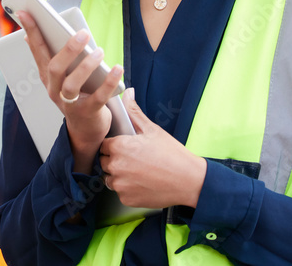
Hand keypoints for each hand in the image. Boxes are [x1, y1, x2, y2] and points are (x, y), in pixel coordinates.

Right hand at [19, 11, 124, 172]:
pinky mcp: (87, 112)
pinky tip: (117, 68)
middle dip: (68, 50)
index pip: (36, 50)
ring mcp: (69, 103)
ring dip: (86, 66)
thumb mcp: (61, 75)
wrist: (85, 129)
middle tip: (83, 34)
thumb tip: (36, 34)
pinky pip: (98, 97)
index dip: (31, 31)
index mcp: (47, 76)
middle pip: (55, 68)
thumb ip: (52, 54)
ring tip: (100, 51)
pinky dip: (108, 82)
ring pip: (72, 84)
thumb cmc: (76, 93)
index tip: (25, 11)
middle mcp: (54, 89)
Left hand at [99, 88, 206, 208]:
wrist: (188, 181)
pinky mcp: (126, 199)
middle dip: (115, 159)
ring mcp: (120, 185)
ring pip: (110, 178)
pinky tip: (142, 182)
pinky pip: (120, 192)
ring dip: (119, 175)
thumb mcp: (152, 130)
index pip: (104, 145)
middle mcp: (115, 166)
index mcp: (119, 147)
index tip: (127, 147)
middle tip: (135, 159)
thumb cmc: (172, 154)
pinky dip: (128, 189)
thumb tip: (127, 93)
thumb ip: (134, 112)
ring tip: (139, 171)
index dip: (114, 145)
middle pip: (104, 162)